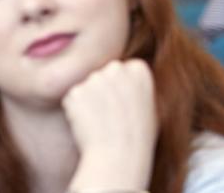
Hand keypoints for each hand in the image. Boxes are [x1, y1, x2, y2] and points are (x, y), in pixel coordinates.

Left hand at [64, 59, 157, 191]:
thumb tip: (128, 81)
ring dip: (89, 101)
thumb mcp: (151, 104)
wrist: (117, 156)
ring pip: (86, 87)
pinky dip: (75, 111)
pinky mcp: (74, 92)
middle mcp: (116, 68)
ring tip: (100, 122)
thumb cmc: (138, 136)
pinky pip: (72, 98)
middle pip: (103, 74)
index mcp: (139, 68)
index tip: (125, 106)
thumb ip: (137, 86)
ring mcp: (94, 79)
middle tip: (110, 114)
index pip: (123, 70)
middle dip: (103, 90)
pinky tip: (88, 125)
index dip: (122, 89)